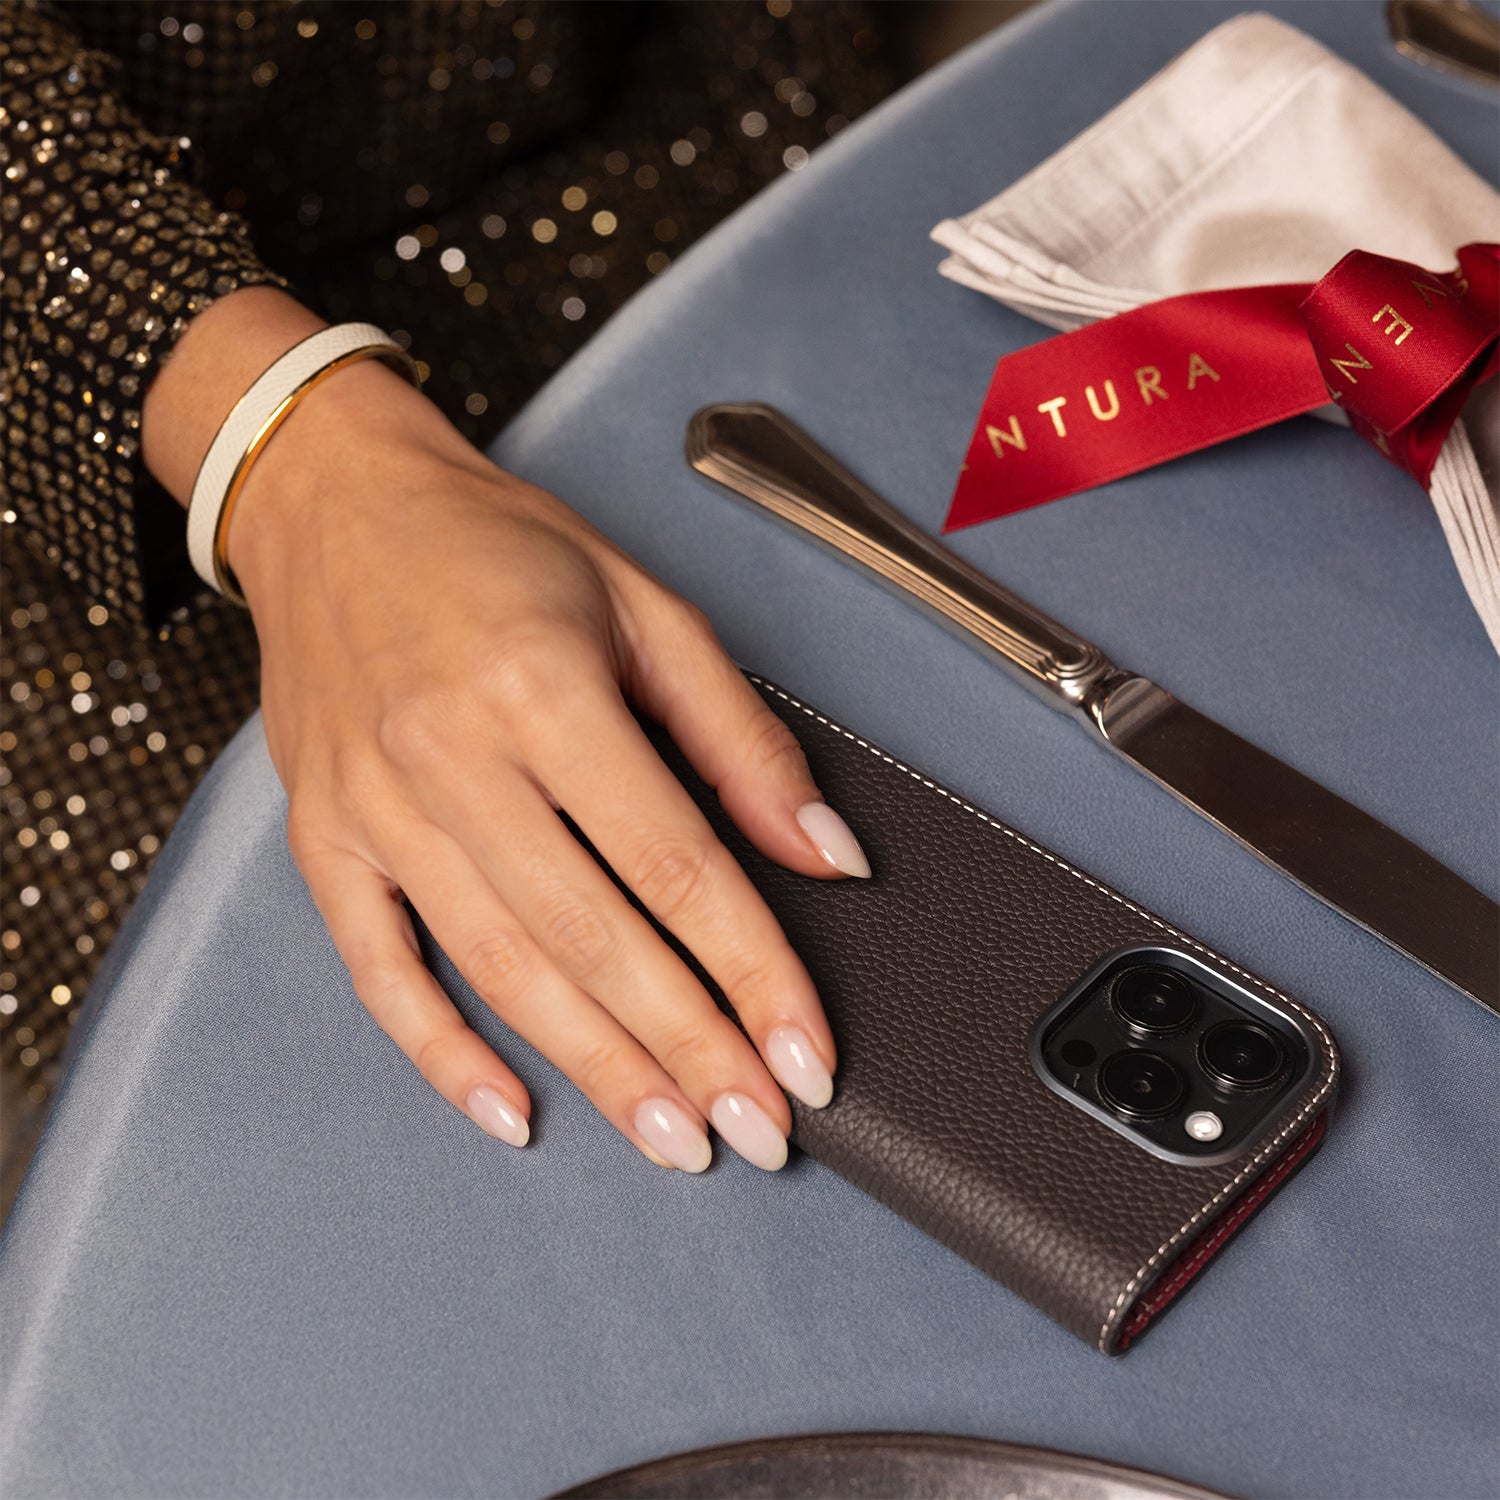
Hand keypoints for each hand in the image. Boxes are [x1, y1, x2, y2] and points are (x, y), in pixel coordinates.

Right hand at [187, 327, 867, 1172]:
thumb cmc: (498, 547)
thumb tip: (825, 853)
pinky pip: (379, 968)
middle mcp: (451, 757)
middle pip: (594, 936)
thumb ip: (741, 737)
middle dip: (690, 1046)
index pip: (675, 862)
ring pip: (501, 968)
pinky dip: (443, 1051)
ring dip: (597, 1067)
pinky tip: (513, 1110)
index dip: (752, 968)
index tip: (805, 1050)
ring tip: (674, 1139)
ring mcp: (376, 807)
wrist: (339, 506)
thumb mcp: (646, 609)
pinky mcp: (325, 839)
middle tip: (758, 1130)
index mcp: (541, 687)